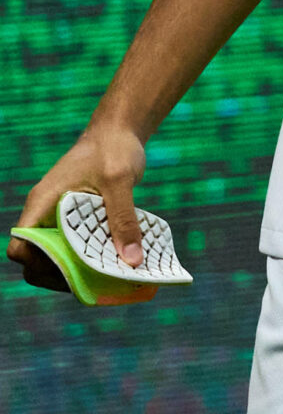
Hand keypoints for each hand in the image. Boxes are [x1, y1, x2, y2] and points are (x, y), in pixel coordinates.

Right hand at [11, 123, 150, 274]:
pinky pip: (72, 244)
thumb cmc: (114, 148)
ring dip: (73, 267)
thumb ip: (124, 219)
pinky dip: (87, 256)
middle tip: (90, 283)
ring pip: (53, 253)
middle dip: (58, 274)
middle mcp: (44, 212)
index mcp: (42, 203)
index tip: (69, 270)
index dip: (37, 264)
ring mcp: (57, 215)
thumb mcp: (121, 181)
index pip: (21, 245)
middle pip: (35, 257)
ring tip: (102, 277)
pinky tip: (110, 262)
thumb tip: (131, 260)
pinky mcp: (74, 217)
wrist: (119, 130)